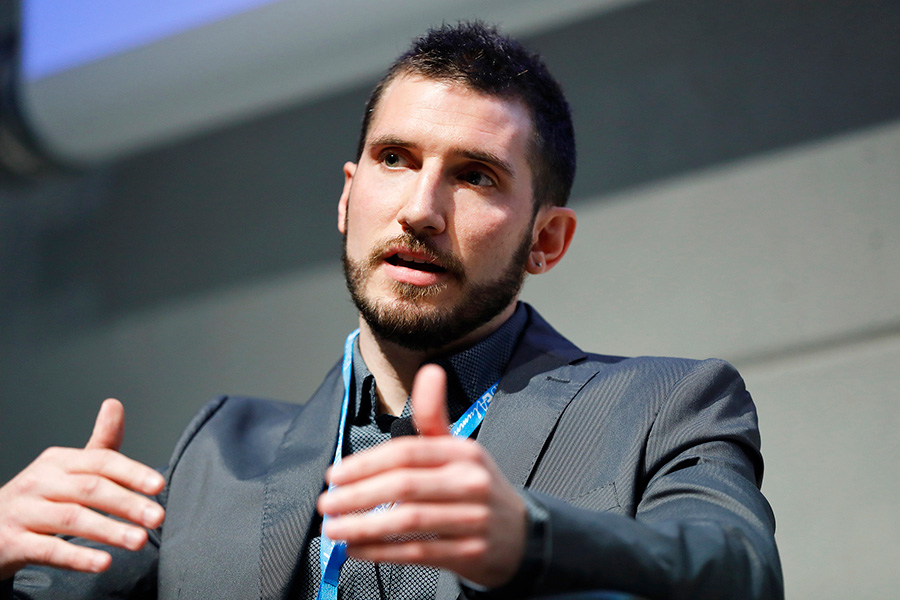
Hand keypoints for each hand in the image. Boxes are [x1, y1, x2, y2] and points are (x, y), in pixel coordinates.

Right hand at [0, 399, 165, 580]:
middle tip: (157, 517)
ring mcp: (24, 512)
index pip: (101, 461)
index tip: (159, 485)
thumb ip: (99, 444)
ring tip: (138, 541)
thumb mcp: (67, 469)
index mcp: (59, 461)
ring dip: (109, 530)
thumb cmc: (38, 498)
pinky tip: (102, 562)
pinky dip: (78, 556)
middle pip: (90, 489)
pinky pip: (48, 549)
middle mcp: (40, 481)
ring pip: (72, 518)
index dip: (132, 473)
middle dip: (128, 503)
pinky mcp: (12, 542)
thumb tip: (115, 405)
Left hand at [317, 365, 526, 587]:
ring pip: (408, 521)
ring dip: (364, 526)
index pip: (407, 452)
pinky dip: (382, 552)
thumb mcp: (460, 448)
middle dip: (358, 495)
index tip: (336, 474)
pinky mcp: (470, 553)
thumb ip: (434, 415)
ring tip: (334, 528)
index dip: (366, 464)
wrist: (521, 535)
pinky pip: (417, 552)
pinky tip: (357, 549)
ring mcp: (473, 519)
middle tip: (327, 503)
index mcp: (464, 452)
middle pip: (404, 486)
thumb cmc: (476, 487)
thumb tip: (430, 370)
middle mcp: (471, 482)